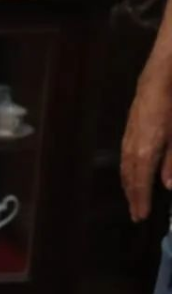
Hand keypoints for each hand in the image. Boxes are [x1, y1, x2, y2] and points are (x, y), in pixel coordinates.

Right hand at [122, 63, 171, 220]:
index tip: (140, 217)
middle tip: (135, 214)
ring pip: (125, 167)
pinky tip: (131, 172)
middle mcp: (133, 147)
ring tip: (132, 197)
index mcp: (146, 151)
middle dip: (132, 196)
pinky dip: (127, 170)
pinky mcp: (130, 129)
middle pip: (129, 177)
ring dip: (128, 184)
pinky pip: (125, 156)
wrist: (162, 76)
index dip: (140, 201)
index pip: (140, 183)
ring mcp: (129, 137)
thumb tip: (167, 185)